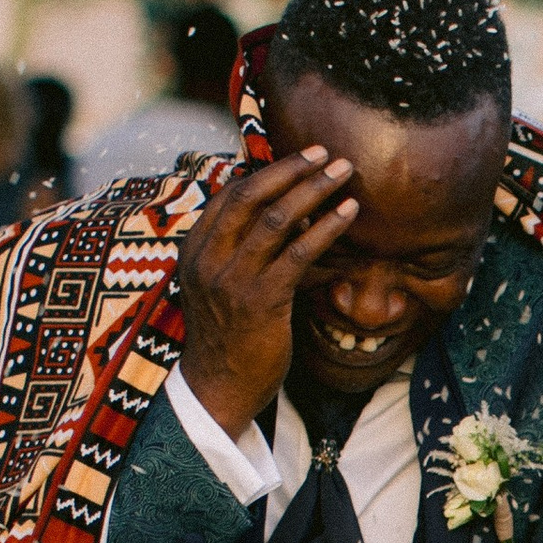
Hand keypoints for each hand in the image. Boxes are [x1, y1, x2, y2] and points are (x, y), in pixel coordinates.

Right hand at [174, 150, 358, 432]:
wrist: (217, 390)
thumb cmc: (228, 338)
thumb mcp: (219, 287)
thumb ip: (238, 252)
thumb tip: (281, 219)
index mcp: (194, 250)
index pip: (230, 196)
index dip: (266, 172)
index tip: (299, 158)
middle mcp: (208, 258)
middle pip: (250, 195)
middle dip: (291, 169)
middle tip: (324, 152)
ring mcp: (232, 279)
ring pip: (276, 217)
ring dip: (314, 189)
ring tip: (343, 171)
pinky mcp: (261, 301)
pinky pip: (298, 253)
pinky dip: (326, 227)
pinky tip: (348, 213)